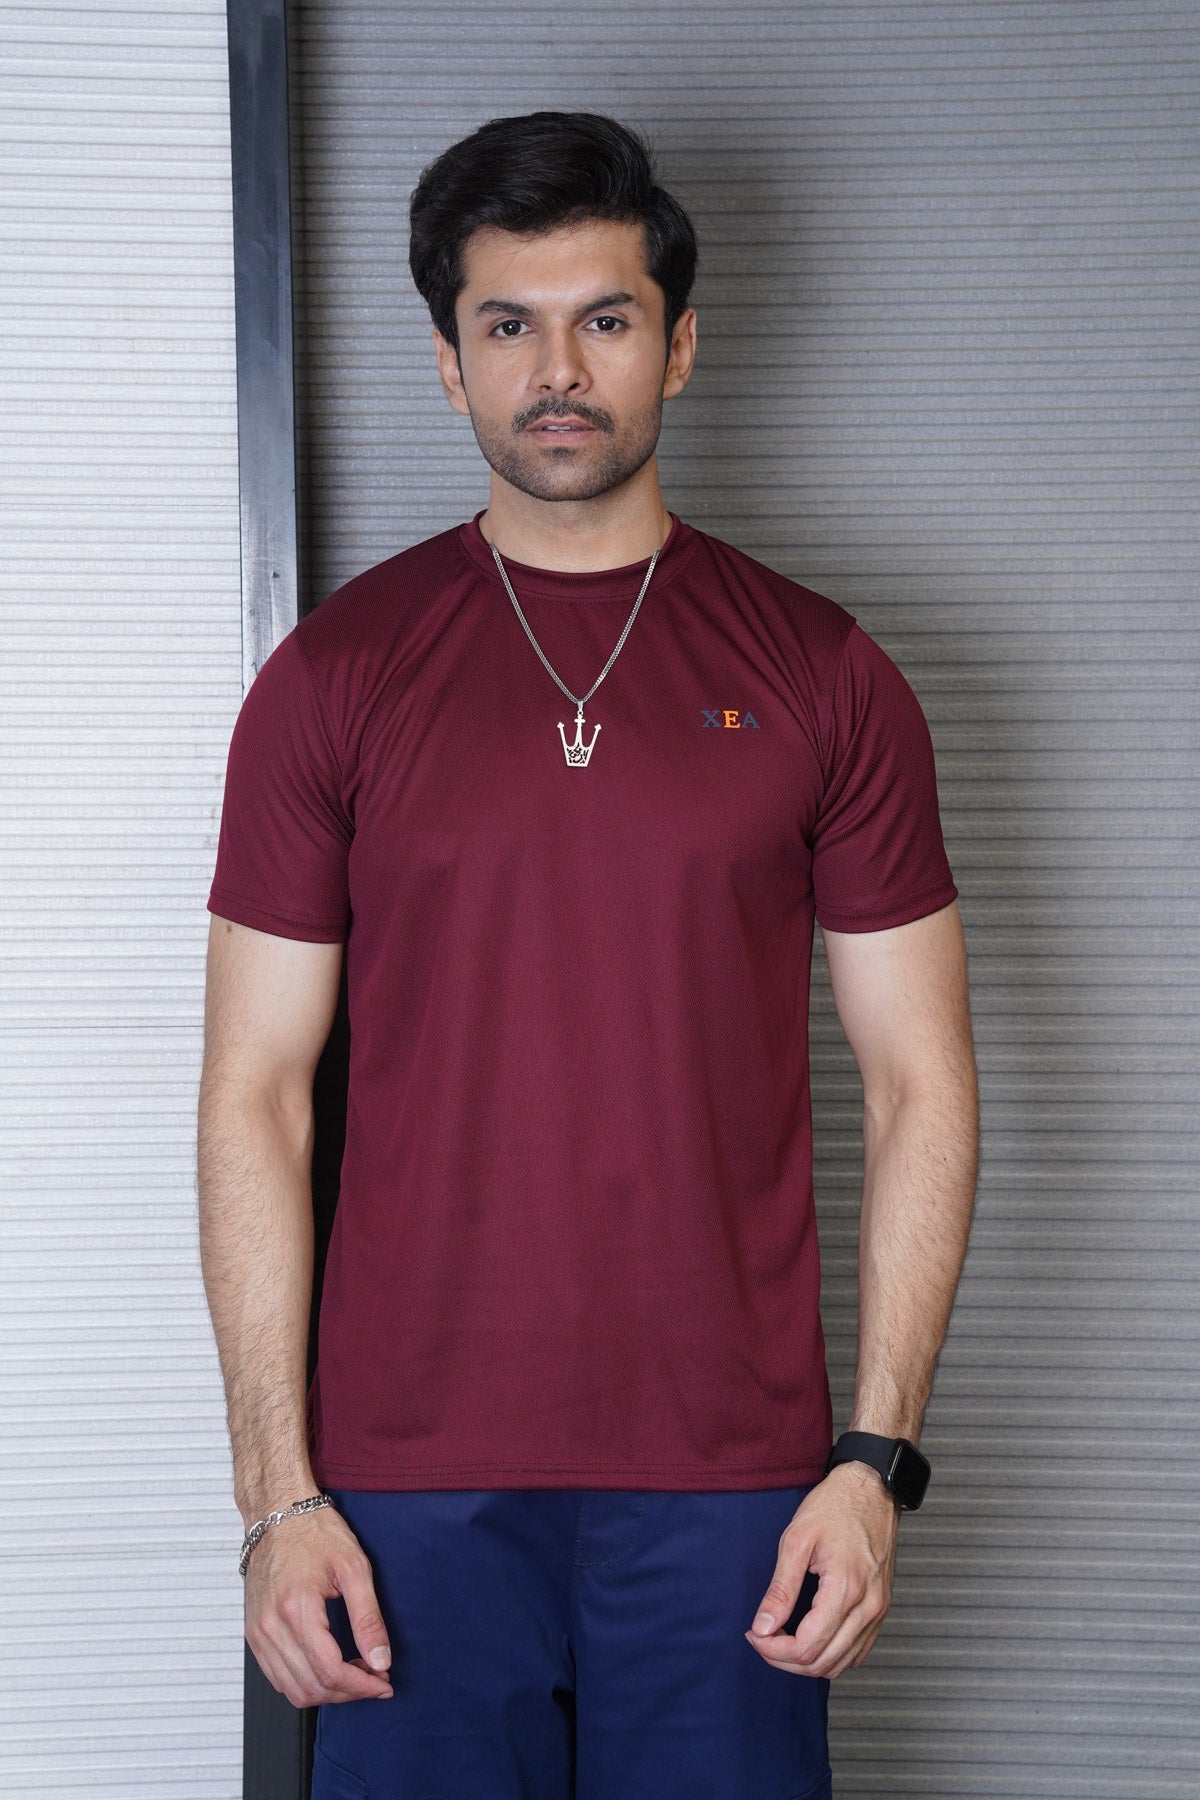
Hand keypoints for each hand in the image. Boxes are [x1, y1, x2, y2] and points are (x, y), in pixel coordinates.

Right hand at [244, 1503, 393, 1707]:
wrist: (277, 1513)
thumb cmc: (315, 1532)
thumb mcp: (354, 1567)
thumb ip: (368, 1618)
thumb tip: (382, 1660)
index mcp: (297, 1608)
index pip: (329, 1671)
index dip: (362, 1685)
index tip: (384, 1682)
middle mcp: (270, 1626)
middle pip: (312, 1687)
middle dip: (349, 1692)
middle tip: (376, 1676)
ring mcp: (257, 1633)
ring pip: (293, 1690)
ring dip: (328, 1693)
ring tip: (355, 1673)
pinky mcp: (253, 1635)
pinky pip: (277, 1678)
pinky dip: (305, 1683)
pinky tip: (329, 1668)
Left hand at [744, 1462, 900, 1678]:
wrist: (871, 1489)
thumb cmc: (834, 1506)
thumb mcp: (796, 1539)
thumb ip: (780, 1589)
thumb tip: (763, 1626)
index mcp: (845, 1588)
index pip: (806, 1647)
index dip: (773, 1649)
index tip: (755, 1634)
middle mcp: (867, 1607)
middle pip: (822, 1662)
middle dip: (785, 1659)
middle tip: (762, 1637)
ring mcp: (878, 1610)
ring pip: (841, 1664)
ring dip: (807, 1662)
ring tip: (781, 1640)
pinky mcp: (881, 1609)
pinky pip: (857, 1651)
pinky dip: (831, 1656)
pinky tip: (811, 1638)